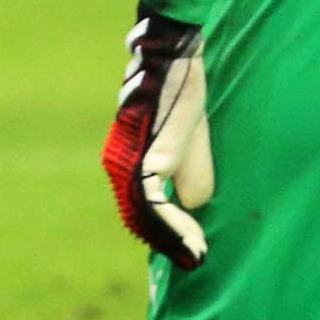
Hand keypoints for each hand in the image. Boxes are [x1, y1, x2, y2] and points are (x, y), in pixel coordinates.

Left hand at [102, 10, 212, 268]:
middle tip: (194, 258)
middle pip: (140, 216)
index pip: (144, 207)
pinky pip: (153, 201)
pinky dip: (173, 223)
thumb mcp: (191, 143)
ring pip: (144, 214)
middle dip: (169, 241)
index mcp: (134, 162)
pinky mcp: (144, 156)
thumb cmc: (182, 97)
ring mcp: (130, 161)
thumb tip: (191, 209)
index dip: (167, 232)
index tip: (194, 251)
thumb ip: (190, 175)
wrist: (177, 61)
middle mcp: (124, 163)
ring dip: (172, 238)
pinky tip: (193, 237)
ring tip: (195, 253)